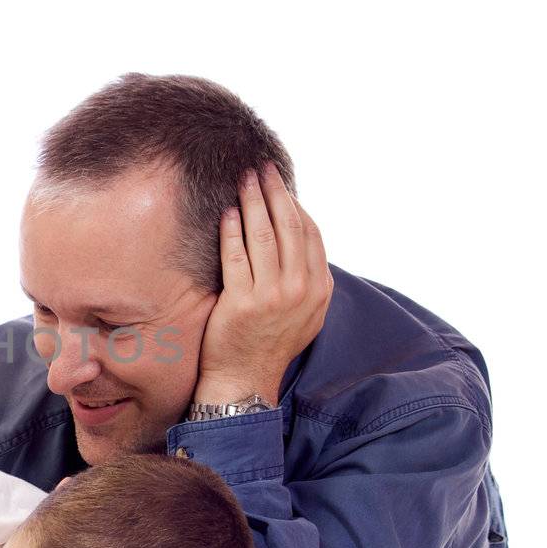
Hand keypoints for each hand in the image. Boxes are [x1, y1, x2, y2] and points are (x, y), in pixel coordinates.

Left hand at [196, 162, 331, 406]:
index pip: (310, 233)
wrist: (246, 379)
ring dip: (253, 201)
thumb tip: (299, 235)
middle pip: (288, 226)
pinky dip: (232, 230)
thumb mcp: (305, 311)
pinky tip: (227, 212)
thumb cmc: (269, 341)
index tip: (280, 185)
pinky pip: (236, 255)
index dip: (295, 205)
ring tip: (243, 180)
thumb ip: (307, 277)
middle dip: (274, 192)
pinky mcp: (242, 302)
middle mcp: (300, 290)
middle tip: (261, 168)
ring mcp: (272, 296)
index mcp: (319, 288)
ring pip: (263, 235)